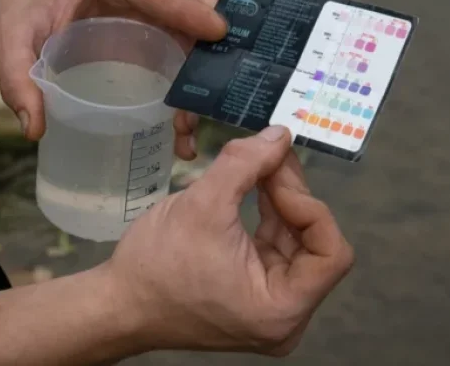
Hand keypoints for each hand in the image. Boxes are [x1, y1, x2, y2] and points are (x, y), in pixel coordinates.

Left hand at [0, 0, 226, 157]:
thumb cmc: (14, 4)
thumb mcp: (7, 38)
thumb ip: (18, 79)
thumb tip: (35, 128)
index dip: (189, 9)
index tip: (219, 32)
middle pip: (191, 0)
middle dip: (211, 40)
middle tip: (222, 84)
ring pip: (194, 24)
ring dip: (205, 65)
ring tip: (197, 119)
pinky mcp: (152, 20)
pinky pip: (183, 41)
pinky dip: (192, 74)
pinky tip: (187, 116)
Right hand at [104, 125, 353, 355]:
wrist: (117, 303)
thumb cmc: (158, 263)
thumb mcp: (204, 204)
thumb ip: (247, 163)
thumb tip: (280, 133)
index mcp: (283, 308)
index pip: (332, 252)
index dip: (309, 206)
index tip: (275, 175)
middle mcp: (287, 316)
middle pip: (315, 244)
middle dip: (292, 195)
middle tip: (270, 156)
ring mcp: (271, 307)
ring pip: (297, 242)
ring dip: (280, 201)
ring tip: (259, 166)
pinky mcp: (255, 296)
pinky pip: (276, 250)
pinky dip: (268, 216)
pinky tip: (253, 187)